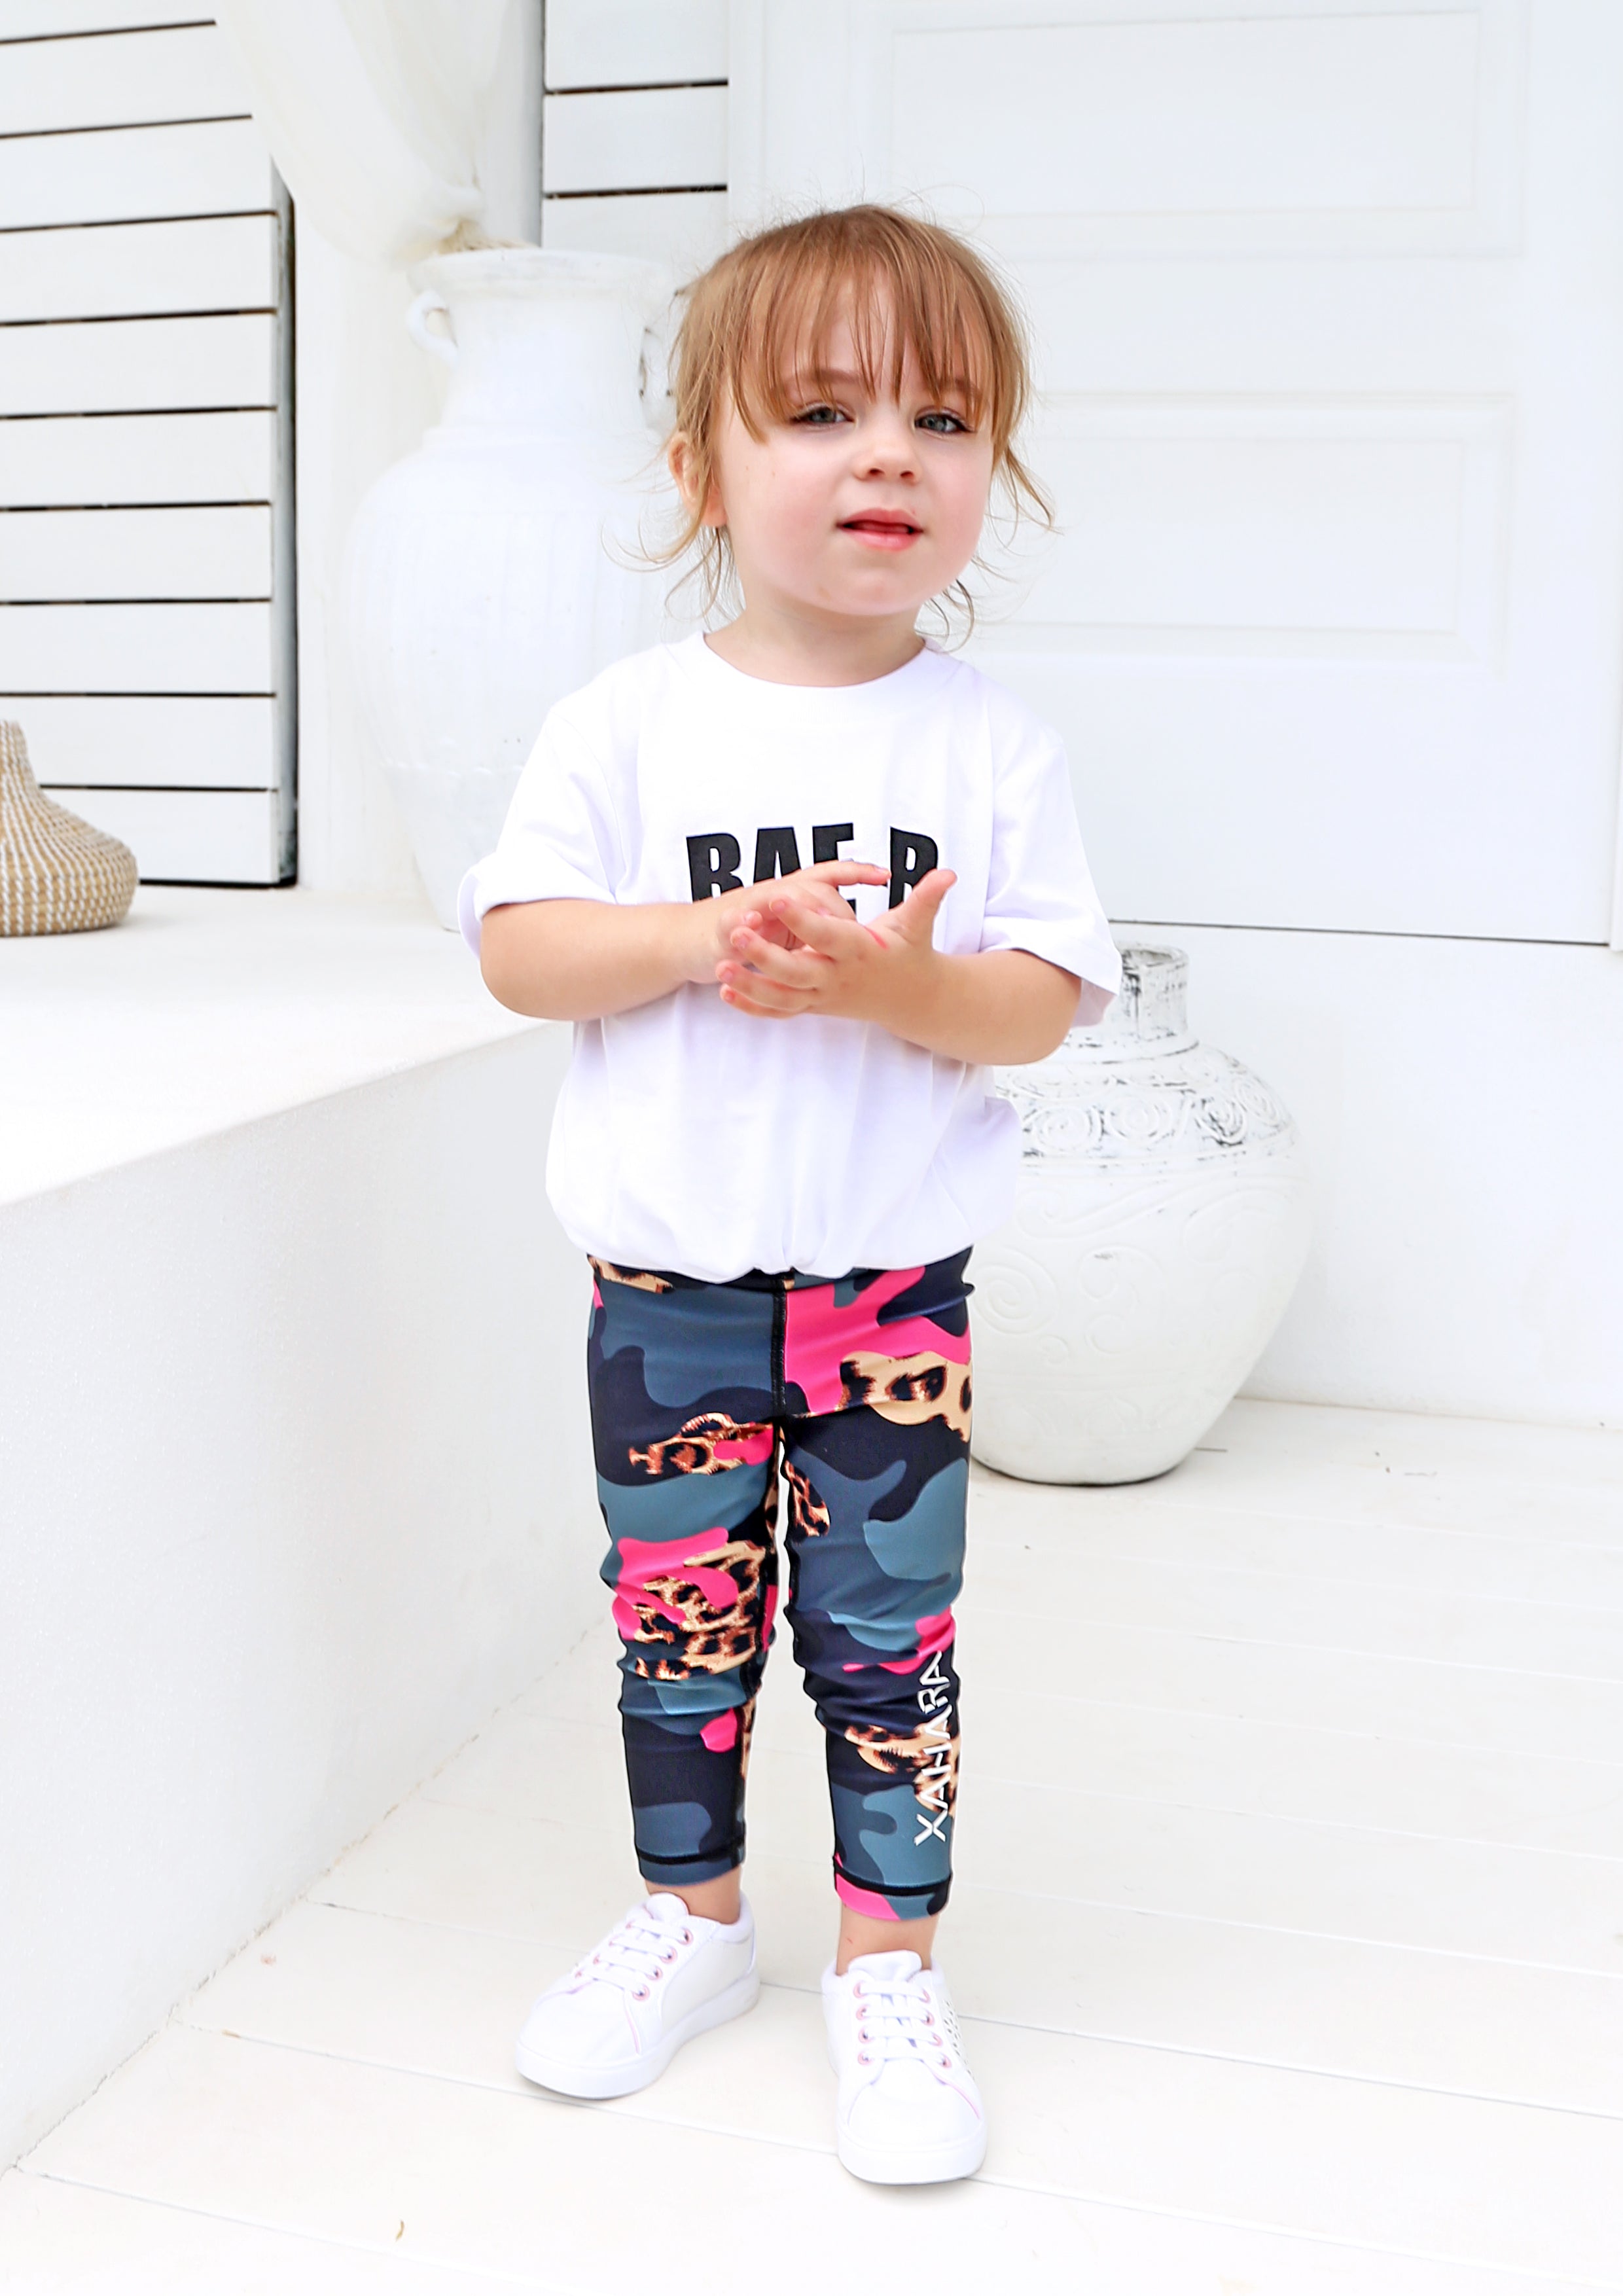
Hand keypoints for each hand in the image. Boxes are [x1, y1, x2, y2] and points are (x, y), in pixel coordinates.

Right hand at [679, 859, 889, 984]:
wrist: (698, 937)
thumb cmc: (751, 931)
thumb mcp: (790, 926)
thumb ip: (817, 923)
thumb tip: (855, 927)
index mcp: (795, 894)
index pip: (830, 876)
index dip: (857, 872)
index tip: (886, 875)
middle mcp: (775, 894)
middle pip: (809, 888)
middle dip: (831, 903)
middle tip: (853, 925)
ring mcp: (749, 906)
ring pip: (775, 896)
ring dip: (794, 904)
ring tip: (817, 920)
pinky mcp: (723, 924)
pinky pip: (733, 918)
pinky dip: (742, 918)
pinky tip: (750, 923)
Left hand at [717, 867, 957, 1029]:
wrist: (914, 1001)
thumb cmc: (911, 953)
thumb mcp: (916, 925)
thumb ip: (926, 898)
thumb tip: (948, 872)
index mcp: (859, 951)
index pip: (826, 933)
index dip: (802, 915)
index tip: (776, 895)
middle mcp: (838, 976)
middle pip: (796, 970)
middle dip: (764, 954)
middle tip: (733, 934)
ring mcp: (824, 996)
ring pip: (783, 996)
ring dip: (750, 985)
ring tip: (720, 969)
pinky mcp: (814, 1007)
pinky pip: (780, 1011)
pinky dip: (753, 1006)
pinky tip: (726, 992)